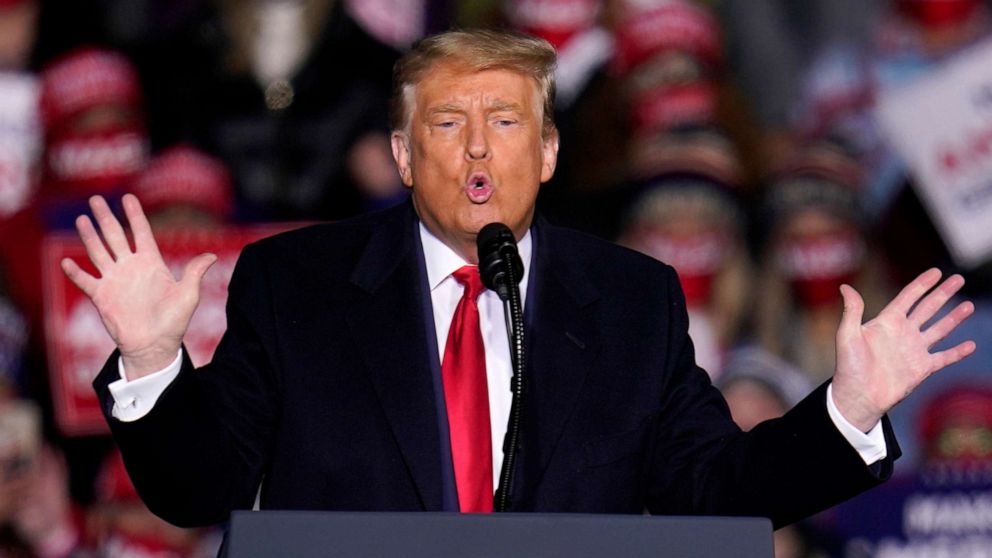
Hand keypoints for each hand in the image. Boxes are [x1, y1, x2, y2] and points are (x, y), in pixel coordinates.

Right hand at [61, 194, 216, 377]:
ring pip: (98, 252)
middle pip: (115, 236)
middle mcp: (130, 267)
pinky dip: (75, 272)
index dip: (135, 215)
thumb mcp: (188, 295)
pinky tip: (66, 261)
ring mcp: (114, 280)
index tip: (128, 197)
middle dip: (106, 218)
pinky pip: (86, 281)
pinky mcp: (101, 296)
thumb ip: (194, 273)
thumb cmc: (174, 321)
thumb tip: (212, 256)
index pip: (142, 233)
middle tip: (95, 198)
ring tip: (82, 219)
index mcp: (151, 263)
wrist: (155, 345)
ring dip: (89, 236)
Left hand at [832, 268, 976, 431]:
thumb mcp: (847, 335)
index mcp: (886, 322)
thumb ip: (852, 310)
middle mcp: (903, 333)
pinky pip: (944, 357)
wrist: (858, 396)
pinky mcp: (922, 368)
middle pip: (928, 308)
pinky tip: (970, 345)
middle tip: (959, 278)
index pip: (908, 298)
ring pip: (940, 329)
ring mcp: (914, 350)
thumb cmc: (848, 366)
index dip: (922, 285)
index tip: (937, 272)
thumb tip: (845, 286)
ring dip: (954, 318)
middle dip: (943, 294)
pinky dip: (958, 352)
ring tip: (968, 305)